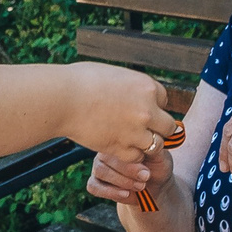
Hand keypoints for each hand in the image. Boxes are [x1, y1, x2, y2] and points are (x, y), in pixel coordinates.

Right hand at [62, 63, 177, 156]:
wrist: (62, 99)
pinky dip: (130, 155)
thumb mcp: (114, 74)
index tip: (140, 109)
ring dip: (145, 144)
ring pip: (156, 145)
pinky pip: (136, 157)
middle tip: (142, 129)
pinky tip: (118, 146)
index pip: (164, 100)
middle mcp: (148, 110)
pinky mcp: (122, 148)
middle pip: (169, 126)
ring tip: (130, 140)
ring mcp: (136, 131)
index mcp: (147, 86)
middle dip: (158, 128)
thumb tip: (133, 90)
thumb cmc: (80, 81)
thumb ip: (130, 85)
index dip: (153, 106)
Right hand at [86, 139, 171, 205]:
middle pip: (106, 159)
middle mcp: (105, 151)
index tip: (146, 171)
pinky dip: (110, 192)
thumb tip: (150, 140)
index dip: (131, 160)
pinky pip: (93, 186)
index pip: (117, 144)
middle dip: (127, 172)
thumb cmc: (156, 166)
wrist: (154, 186)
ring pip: (101, 172)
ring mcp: (98, 167)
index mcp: (119, 140)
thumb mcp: (160, 156)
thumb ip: (154, 147)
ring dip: (121, 181)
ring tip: (139, 186)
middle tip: (144, 179)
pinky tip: (126, 194)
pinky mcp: (95, 183)